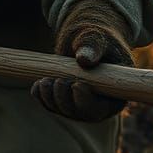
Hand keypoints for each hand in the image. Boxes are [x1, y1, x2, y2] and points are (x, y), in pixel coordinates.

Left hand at [31, 0, 134, 121]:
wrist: (84, 40)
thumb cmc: (97, 39)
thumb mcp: (97, 39)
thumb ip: (92, 47)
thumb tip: (83, 59)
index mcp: (115, 94)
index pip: (101, 108)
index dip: (86, 101)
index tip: (76, 84)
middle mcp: (99, 105)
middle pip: (80, 113)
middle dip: (65, 100)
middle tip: (58, 81)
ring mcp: (80, 105)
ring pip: (63, 110)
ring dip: (51, 99)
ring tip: (44, 81)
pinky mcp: (64, 100)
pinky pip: (51, 105)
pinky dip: (42, 97)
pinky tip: (37, 85)